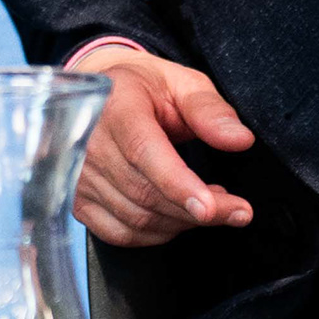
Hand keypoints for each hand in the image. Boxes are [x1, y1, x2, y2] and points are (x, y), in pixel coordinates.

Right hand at [65, 39, 258, 247]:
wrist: (101, 97)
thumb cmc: (145, 90)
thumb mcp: (182, 84)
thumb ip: (210, 110)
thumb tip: (240, 140)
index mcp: (115, 106)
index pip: (142, 151)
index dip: (177, 184)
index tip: (211, 207)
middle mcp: (87, 143)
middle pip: (145, 192)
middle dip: (197, 211)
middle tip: (238, 210)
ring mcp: (79, 177)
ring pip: (136, 218)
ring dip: (182, 221)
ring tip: (211, 206)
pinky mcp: (78, 201)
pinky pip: (121, 234)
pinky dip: (157, 234)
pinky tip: (178, 217)